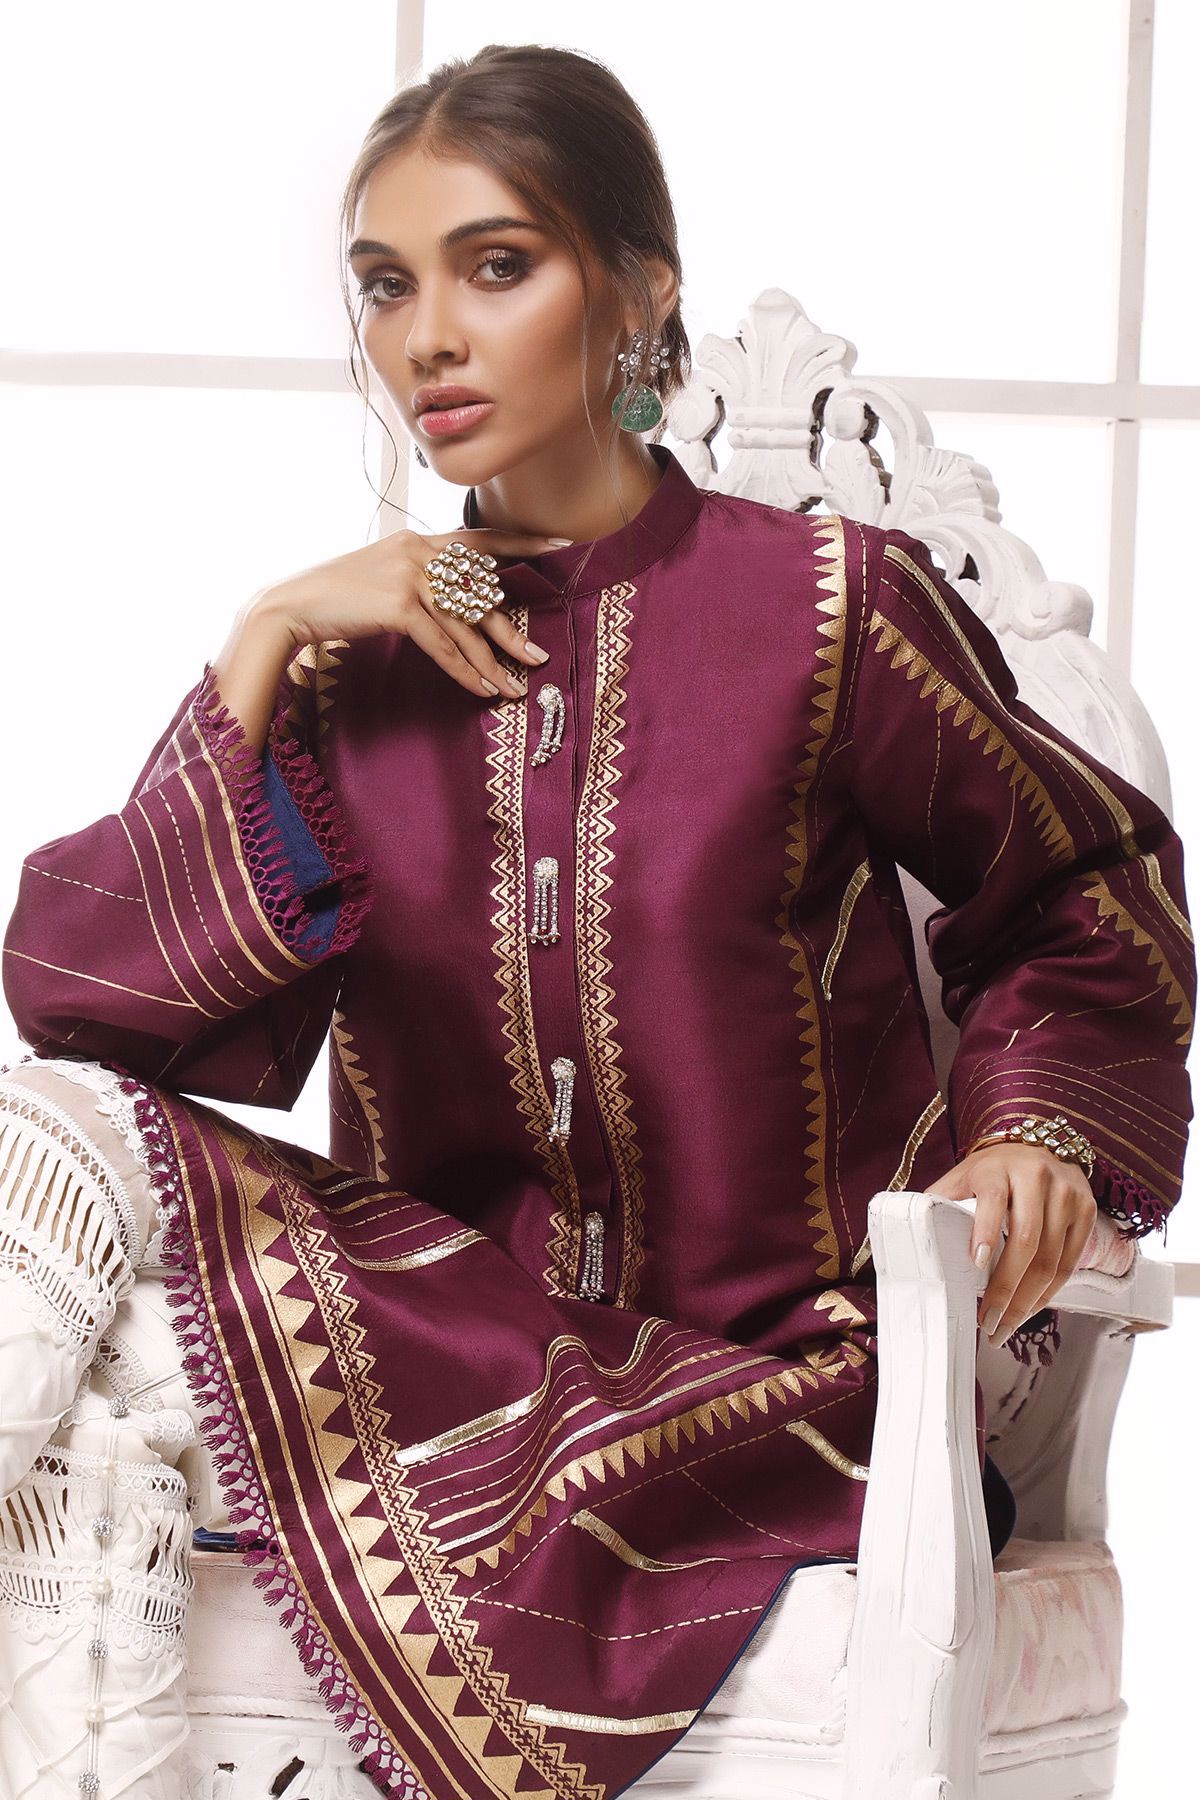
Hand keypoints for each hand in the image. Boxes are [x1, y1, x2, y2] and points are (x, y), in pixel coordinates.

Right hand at [252, 525, 569, 701]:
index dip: (521, 545)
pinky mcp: (399, 605)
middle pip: (480, 593)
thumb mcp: (383, 574)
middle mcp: (420, 551)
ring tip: (514, 687)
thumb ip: (420, 579)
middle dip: (511, 630)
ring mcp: (410, 576)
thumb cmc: (337, 596)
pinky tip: (481, 689)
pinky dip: (464, 671)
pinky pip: (443, 645)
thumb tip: (459, 601)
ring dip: (493, 661)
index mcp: (420, 541)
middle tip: (538, 656)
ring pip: (467, 624)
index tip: (560, 546)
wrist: (292, 605)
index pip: (480, 540)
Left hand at [925, 1142, 1097, 1346]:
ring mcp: (1067, 1194)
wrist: (1037, 1150)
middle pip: (1027, 1240)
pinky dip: (1048, 1293)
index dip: (985, 1231)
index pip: (993, 1199)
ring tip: (1005, 1326)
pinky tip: (1029, 1309)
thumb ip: (938, 1205)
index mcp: (997, 1168)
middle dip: (1006, 1288)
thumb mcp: (960, 1178)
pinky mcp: (1087, 1211)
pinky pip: (1069, 1264)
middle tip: (988, 1322)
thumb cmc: (989, 1173)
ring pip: (1051, 1259)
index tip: (976, 1263)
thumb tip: (908, 1240)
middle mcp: (1036, 1177)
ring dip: (1027, 1301)